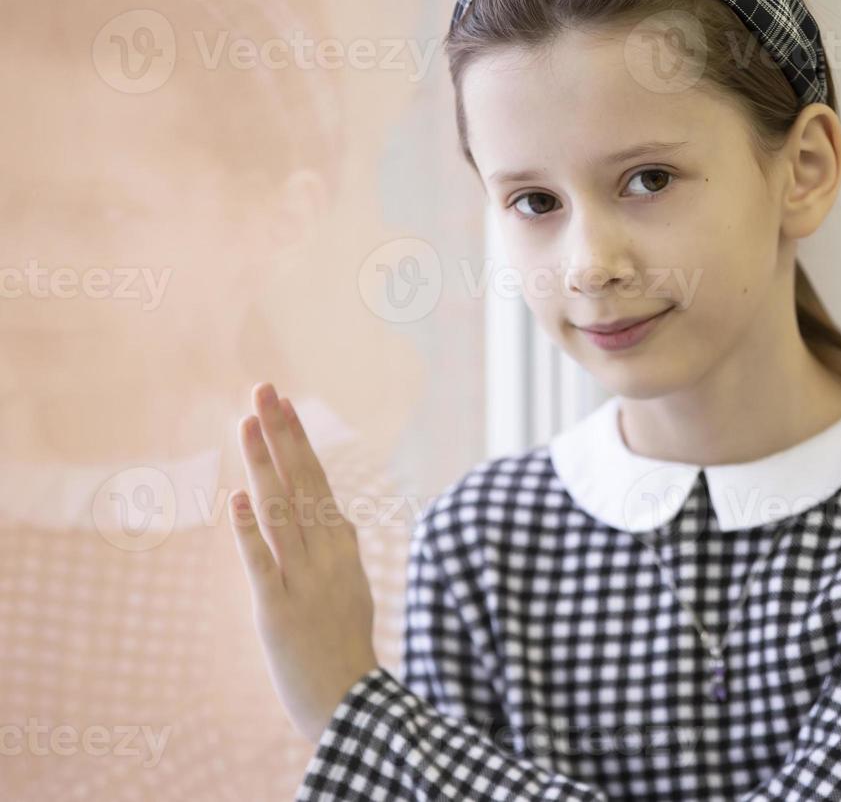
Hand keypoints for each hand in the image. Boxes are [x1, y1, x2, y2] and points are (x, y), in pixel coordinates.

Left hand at [228, 381, 380, 742]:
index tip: (282, 404)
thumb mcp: (349, 586)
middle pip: (302, 482)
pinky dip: (249, 532)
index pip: (316, 481)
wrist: (352, 702)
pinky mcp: (278, 611)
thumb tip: (332, 513)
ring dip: (263, 465)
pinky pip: (262, 564)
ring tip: (246, 424)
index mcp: (341, 546)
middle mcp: (326, 554)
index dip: (297, 441)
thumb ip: (336, 547)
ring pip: (281, 511)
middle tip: (265, 390)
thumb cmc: (345, 646)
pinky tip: (237, 499)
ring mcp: (304, 580)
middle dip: (283, 434)